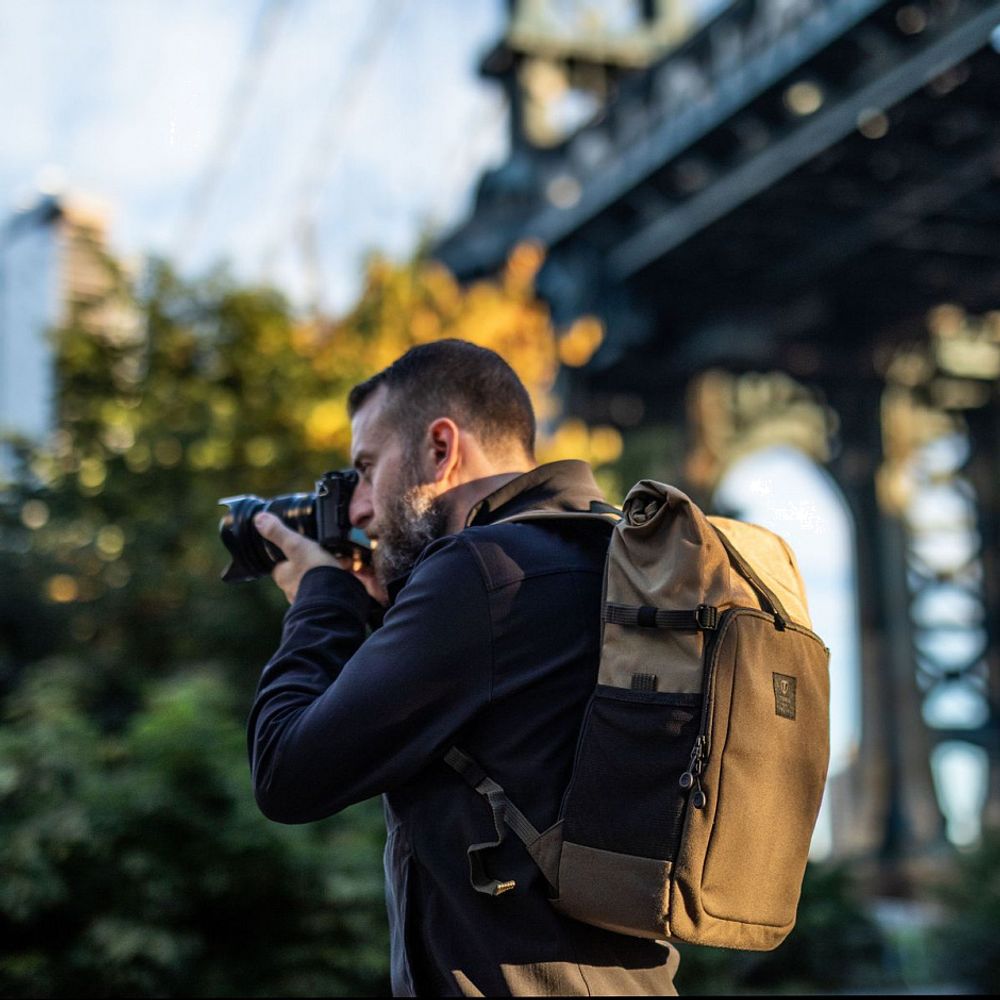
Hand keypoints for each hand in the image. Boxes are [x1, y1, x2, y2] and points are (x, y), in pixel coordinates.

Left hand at [254, 512, 386, 605]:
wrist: (335, 600)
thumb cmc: (313, 573)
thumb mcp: (296, 545)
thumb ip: (279, 532)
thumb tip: (259, 519)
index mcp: (283, 576)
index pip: (282, 563)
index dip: (291, 553)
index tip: (303, 546)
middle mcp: (293, 589)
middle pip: (302, 571)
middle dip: (315, 563)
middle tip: (329, 553)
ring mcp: (310, 597)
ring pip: (319, 580)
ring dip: (329, 572)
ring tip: (345, 562)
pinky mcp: (327, 602)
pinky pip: (332, 589)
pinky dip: (339, 582)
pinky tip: (351, 575)